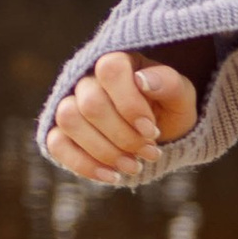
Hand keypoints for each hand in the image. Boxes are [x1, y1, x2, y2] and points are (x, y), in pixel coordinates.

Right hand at [44, 50, 198, 182]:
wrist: (157, 136)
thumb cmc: (168, 109)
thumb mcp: (181, 97)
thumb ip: (168, 84)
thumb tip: (142, 80)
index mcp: (118, 62)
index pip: (110, 70)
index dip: (129, 104)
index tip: (151, 130)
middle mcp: (87, 78)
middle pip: (91, 103)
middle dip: (123, 136)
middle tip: (149, 152)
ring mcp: (70, 104)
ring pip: (69, 120)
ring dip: (104, 151)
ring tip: (133, 166)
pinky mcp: (60, 131)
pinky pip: (56, 144)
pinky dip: (84, 165)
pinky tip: (112, 177)